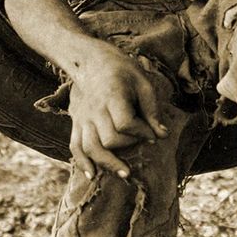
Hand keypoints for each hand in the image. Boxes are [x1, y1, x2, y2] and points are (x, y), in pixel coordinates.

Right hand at [67, 43, 168, 179]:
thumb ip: (151, 110)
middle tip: (140, 145)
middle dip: (128, 146)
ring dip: (107, 164)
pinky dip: (82, 163)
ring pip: (90, 147)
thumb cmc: (122, 71)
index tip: (153, 136)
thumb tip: (162, 135)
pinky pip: (75, 147)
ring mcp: (82, 118)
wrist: (90, 61)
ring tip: (125, 174)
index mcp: (112, 96)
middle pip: (109, 139)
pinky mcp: (76, 123)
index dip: (142, 133)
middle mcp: (94, 109)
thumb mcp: (142, 83)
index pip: (125, 123)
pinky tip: (92, 175)